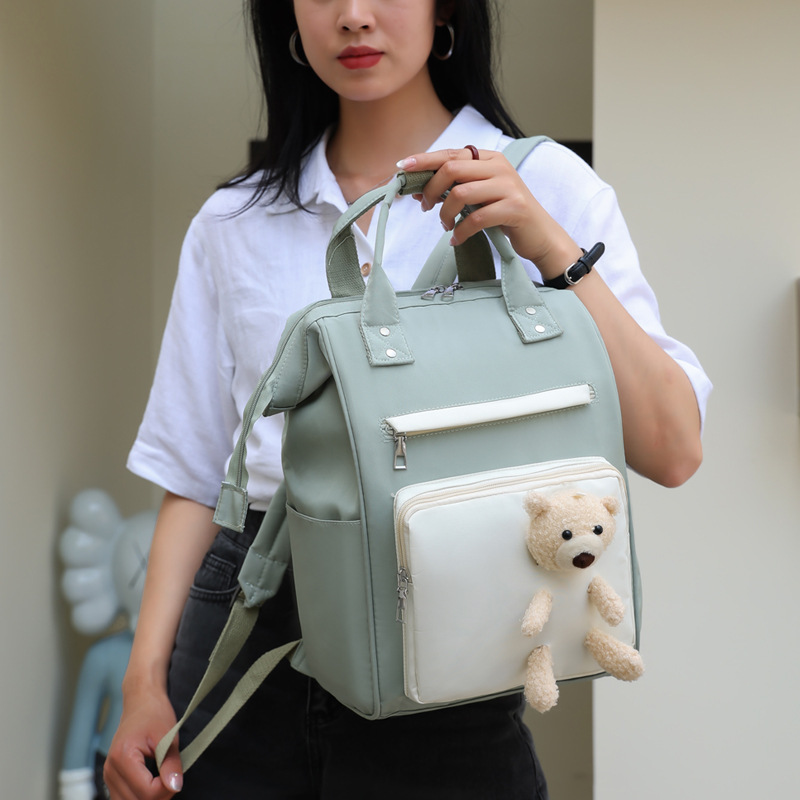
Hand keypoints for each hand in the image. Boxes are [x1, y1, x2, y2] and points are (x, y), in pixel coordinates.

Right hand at [103, 688, 182, 799]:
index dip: (165, 789)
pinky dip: (140, 796)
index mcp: (123, 757)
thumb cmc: (154, 713)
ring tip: (164, 781)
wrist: (141, 701)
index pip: (146, 792)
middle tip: (173, 779)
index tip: (175, 777)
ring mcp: (108, 775)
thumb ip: (171, 764)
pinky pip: (124, 798)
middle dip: (159, 796)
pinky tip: (153, 784)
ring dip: (149, 798)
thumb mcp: (168, 736)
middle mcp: (110, 770)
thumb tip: (175, 787)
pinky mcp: (111, 778)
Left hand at [397, 147, 581, 278]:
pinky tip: (456, 240)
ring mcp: (508, 187)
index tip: (401, 168)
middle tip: (425, 208)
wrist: (539, 235)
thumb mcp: (479, 196)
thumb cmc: (505, 215)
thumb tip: (417, 192)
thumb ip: (454, 189)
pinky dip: (460, 232)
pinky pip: (476, 218)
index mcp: (490, 159)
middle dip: (431, 189)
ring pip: (460, 193)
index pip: (451, 153)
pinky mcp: (514, 208)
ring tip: (444, 226)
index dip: (424, 160)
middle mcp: (499, 167)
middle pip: (451, 168)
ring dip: (444, 213)